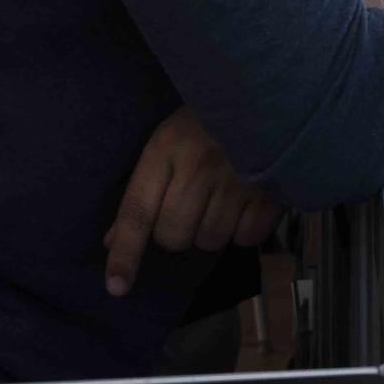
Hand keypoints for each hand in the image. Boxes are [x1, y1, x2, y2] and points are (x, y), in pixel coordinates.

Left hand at [104, 107, 282, 297]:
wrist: (271, 97)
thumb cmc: (209, 121)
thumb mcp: (167, 144)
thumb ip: (141, 192)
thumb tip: (112, 241)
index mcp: (166, 149)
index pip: (137, 212)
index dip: (126, 254)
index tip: (117, 287)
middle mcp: (198, 166)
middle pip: (173, 236)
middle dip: (178, 231)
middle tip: (194, 205)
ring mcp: (237, 179)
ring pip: (209, 240)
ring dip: (213, 229)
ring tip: (225, 198)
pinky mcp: (270, 191)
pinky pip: (247, 237)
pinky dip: (246, 229)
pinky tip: (249, 203)